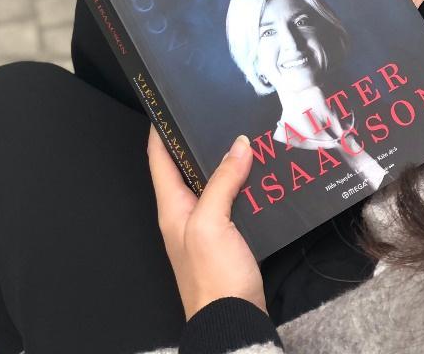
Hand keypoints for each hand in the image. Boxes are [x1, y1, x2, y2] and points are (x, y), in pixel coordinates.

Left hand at [148, 128, 266, 319]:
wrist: (232, 323)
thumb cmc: (213, 277)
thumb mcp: (211, 224)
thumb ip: (221, 182)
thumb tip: (238, 145)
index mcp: (172, 207)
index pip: (159, 158)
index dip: (161, 128)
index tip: (170, 100)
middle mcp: (186, 214)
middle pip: (188, 166)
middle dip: (201, 140)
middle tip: (220, 111)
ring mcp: (208, 227)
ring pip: (215, 181)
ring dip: (228, 160)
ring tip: (247, 133)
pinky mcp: (229, 238)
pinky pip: (235, 200)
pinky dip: (246, 183)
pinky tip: (264, 172)